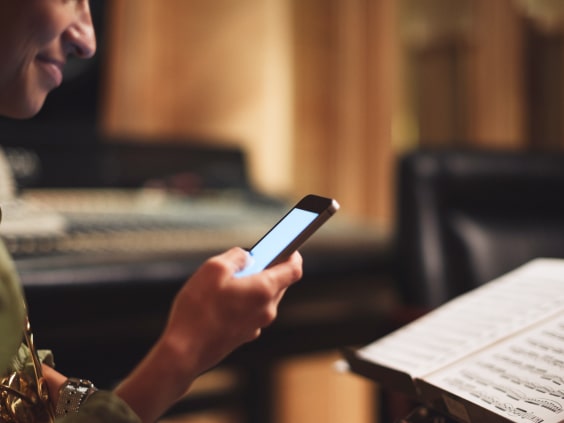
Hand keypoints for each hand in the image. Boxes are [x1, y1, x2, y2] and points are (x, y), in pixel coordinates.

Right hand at [163, 246, 302, 374]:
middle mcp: (266, 309)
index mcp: (264, 290)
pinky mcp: (244, 335)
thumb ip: (235, 256)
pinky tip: (222, 300)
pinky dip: (244, 301)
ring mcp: (256, 325)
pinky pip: (251, 312)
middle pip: (279, 283)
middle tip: (249, 260)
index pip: (294, 270)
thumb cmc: (199, 310)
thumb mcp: (214, 268)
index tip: (288, 247)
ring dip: (253, 285)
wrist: (185, 351)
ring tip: (229, 280)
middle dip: (268, 269)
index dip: (293, 255)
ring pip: (264, 298)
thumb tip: (246, 256)